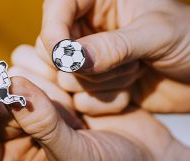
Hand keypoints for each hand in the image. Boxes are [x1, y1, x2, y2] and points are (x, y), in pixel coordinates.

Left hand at [0, 76, 189, 160]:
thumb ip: (44, 127)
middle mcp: (14, 138)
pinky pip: (39, 67)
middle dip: (26, 95)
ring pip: (16, 77)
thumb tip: (13, 88)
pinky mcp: (53, 96)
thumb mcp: (76, 160)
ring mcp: (33, 114)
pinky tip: (79, 90)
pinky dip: (57, 70)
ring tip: (76, 106)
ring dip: (46, 83)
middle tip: (64, 109)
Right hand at [38, 0, 189, 113]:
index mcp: (100, 0)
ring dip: (102, 82)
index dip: (53, 33)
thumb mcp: (157, 34)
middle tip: (128, 62)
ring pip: (65, 78)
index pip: (57, 8)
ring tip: (135, 71)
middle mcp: (88, 29)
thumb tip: (72, 59)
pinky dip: (104, 100)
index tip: (64, 58)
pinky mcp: (94, 85)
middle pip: (53, 49)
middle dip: (87, 65)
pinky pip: (80, 99)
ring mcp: (89, 59)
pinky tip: (130, 89)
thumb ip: (114, 45)